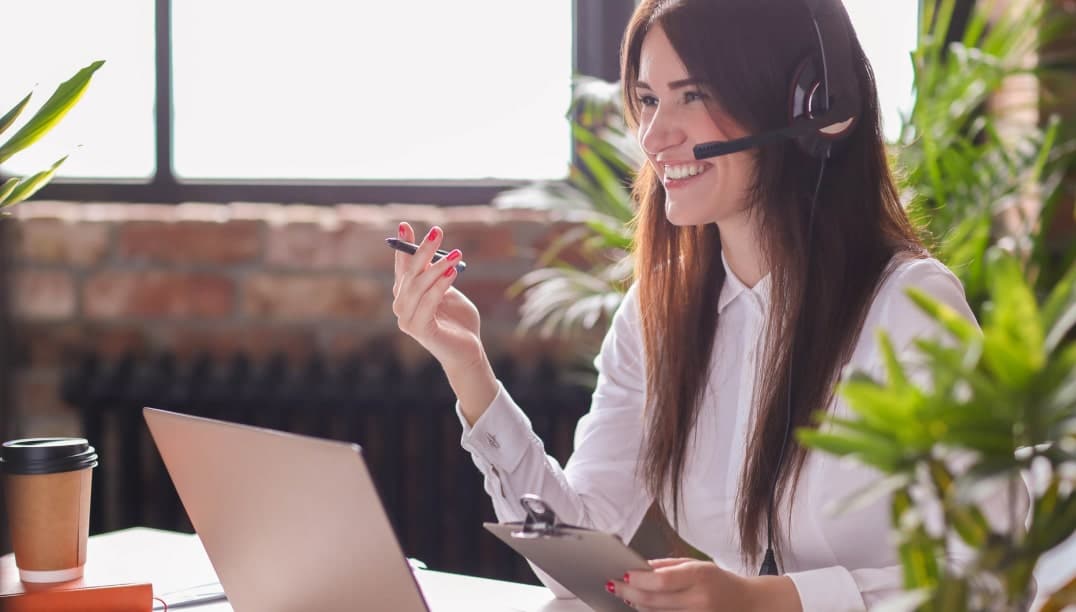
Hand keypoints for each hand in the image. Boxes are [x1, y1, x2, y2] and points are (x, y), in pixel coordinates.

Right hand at [391, 222, 481, 369]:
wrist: (468, 351)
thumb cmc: (459, 321)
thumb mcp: (449, 291)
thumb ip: (439, 276)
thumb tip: (435, 252)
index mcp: (407, 295)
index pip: (403, 266)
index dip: (403, 246)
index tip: (405, 225)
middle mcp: (402, 306)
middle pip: (410, 273)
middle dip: (422, 250)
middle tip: (437, 231)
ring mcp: (407, 320)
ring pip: (419, 286)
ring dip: (437, 267)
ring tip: (455, 254)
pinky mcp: (419, 330)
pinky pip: (429, 302)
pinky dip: (440, 286)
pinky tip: (452, 272)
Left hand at [610, 558, 799, 611]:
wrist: (748, 604)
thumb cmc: (720, 581)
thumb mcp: (698, 564)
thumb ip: (667, 565)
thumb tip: (640, 567)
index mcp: (700, 576)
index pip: (662, 581)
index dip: (638, 580)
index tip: (623, 574)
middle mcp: (698, 600)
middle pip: (654, 601)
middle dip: (629, 593)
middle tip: (614, 585)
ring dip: (636, 605)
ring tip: (625, 594)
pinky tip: (641, 606)